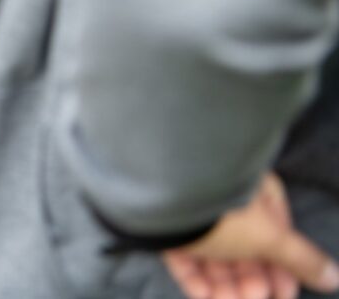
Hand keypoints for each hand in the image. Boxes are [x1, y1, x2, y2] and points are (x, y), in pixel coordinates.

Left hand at [162, 173, 338, 298]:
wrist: (161, 196)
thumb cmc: (224, 212)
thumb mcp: (270, 237)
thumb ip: (301, 258)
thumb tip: (334, 277)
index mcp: (254, 193)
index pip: (276, 234)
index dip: (281, 268)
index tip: (282, 295)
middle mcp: (225, 203)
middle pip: (245, 250)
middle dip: (252, 280)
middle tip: (256, 298)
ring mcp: (193, 215)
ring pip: (215, 257)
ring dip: (225, 286)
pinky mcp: (167, 229)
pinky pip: (185, 258)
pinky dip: (196, 281)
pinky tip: (205, 296)